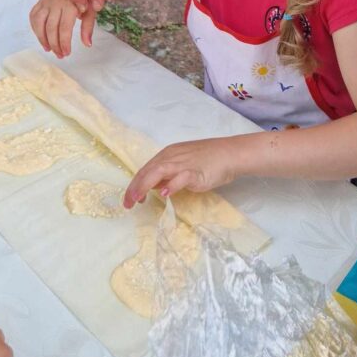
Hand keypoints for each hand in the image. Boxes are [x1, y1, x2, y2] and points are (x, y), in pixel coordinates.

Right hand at [29, 0, 95, 56]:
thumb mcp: (92, 10)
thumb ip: (88, 27)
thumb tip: (87, 44)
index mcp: (70, 4)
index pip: (64, 28)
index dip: (64, 43)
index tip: (66, 53)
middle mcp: (56, 2)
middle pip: (51, 28)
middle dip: (54, 44)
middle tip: (59, 55)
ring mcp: (46, 1)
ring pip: (38, 23)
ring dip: (42, 38)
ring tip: (48, 49)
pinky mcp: (40, 1)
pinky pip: (33, 16)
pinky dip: (35, 28)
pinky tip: (41, 37)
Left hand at [123, 136, 239, 207]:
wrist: (229, 154)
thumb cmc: (207, 160)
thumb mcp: (182, 165)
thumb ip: (167, 174)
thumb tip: (153, 186)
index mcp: (167, 154)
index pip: (146, 169)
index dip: (135, 183)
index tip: (130, 198)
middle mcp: (172, 157)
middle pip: (148, 171)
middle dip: (135, 187)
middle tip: (127, 203)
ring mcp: (183, 163)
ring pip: (159, 171)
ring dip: (145, 185)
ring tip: (138, 198)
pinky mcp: (196, 172)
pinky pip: (181, 177)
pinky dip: (171, 185)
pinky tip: (164, 194)